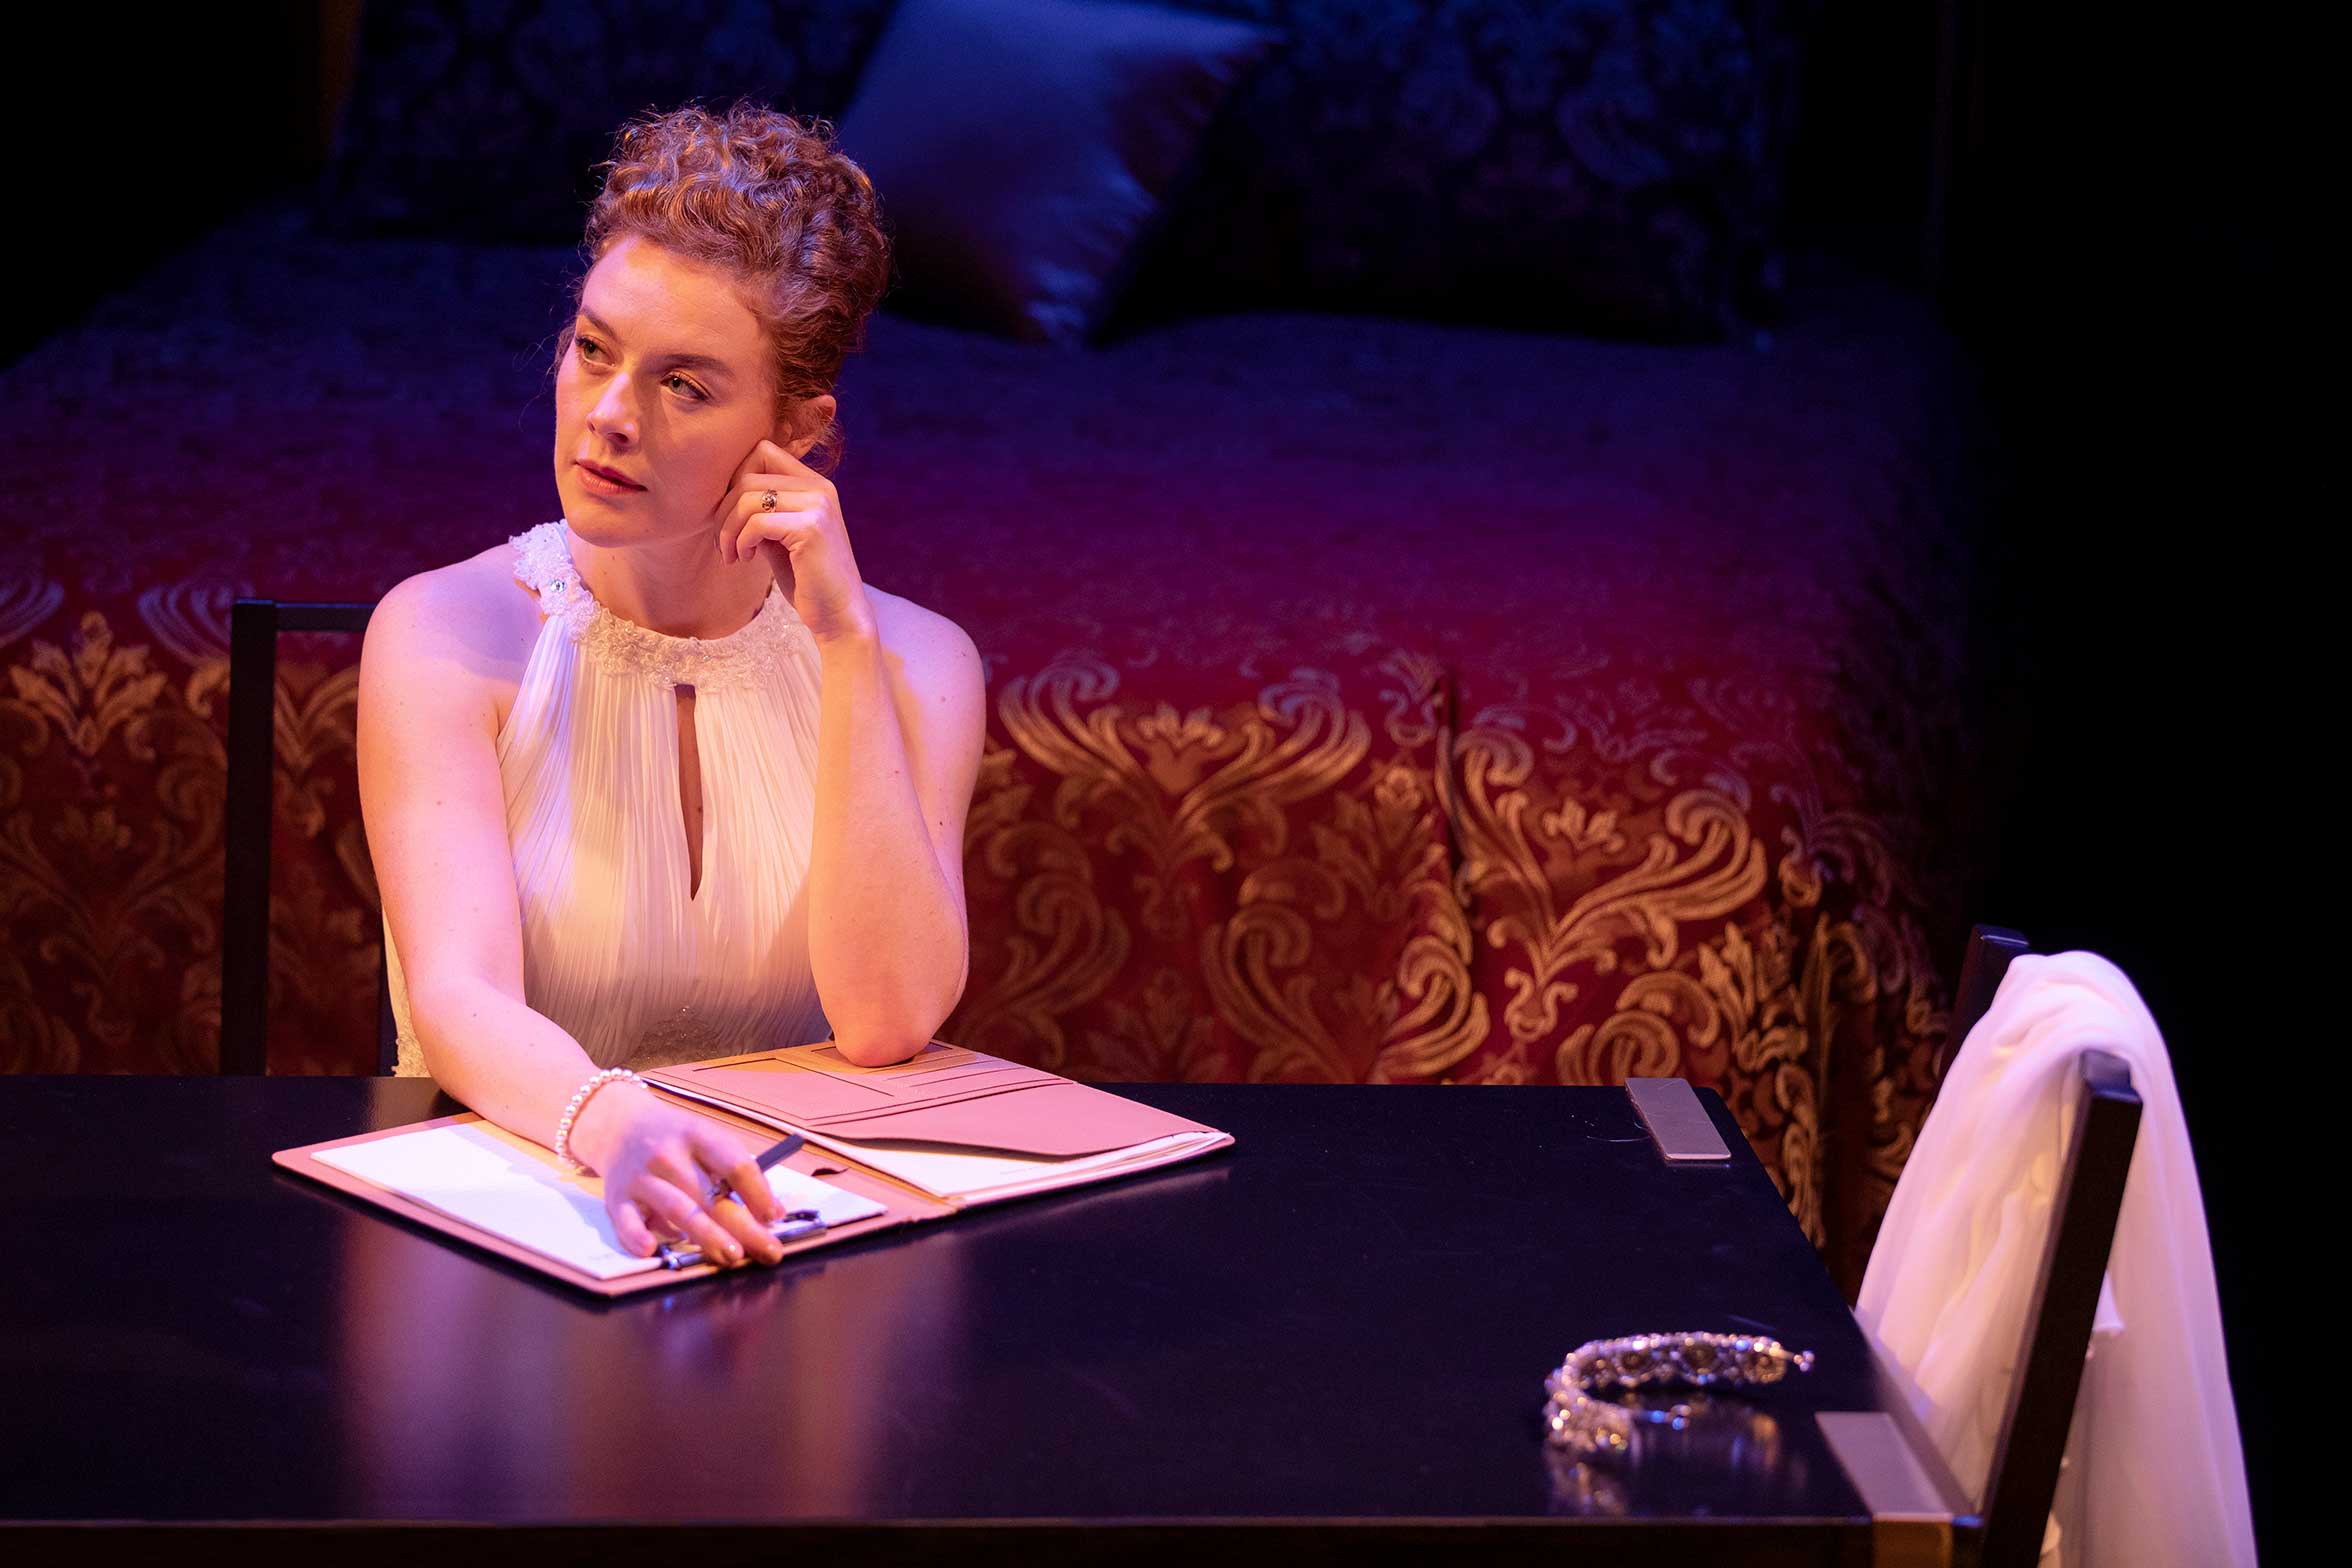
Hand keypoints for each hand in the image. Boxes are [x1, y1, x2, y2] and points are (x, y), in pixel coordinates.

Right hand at [571, 1084, 788, 1265]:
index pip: (734, 1164)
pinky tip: (653, 1250)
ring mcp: (641, 1176)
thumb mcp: (705, 1138)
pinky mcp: (616, 1197)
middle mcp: (668, 1154)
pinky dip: (637, 1236)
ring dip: (707, 1234)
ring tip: (733, 1255)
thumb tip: (770, 1213)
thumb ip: (733, 1170)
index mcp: (698, 1135)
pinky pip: (626, 1221)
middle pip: (711, 1195)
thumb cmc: (675, 1139)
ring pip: (677, 1209)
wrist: (619, 1125)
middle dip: (744, 1226)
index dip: (758, 1193)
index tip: (775, 1217)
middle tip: (769, 1250)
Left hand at [716, 439, 876, 646]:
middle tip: (724, 544)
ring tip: (732, 555)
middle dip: (724, 511)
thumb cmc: (807, 581)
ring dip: (728, 529)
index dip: (735, 479)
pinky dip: (741, 541)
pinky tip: (745, 559)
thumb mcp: (779, 538)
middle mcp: (820, 488)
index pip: (762, 450)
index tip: (732, 517)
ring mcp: (818, 506)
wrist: (839, 616)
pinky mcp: (811, 528)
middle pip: (748, 475)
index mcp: (815, 485)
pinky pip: (757, 523)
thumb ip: (760, 513)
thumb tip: (723, 495)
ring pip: (747, 497)